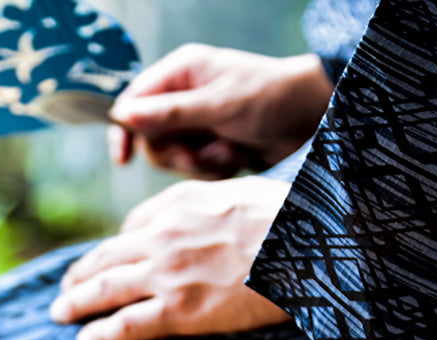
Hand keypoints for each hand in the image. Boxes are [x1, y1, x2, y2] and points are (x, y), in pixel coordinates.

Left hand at [49, 176, 290, 339]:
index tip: (109, 261)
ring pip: (105, 289)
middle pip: (106, 257)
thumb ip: (206, 204)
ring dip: (76, 302)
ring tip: (60, 313)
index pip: (133, 226)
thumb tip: (190, 219)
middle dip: (80, 274)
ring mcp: (168, 274)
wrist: (308, 244)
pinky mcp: (181, 310)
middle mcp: (163, 236)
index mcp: (178, 204)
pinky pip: (128, 324)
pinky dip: (101, 333)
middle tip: (64, 289)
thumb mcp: (240, 192)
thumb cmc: (287, 218)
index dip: (117, 247)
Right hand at [109, 45, 332, 178]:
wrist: (312, 120)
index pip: (133, 101)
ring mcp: (197, 122)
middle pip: (150, 137)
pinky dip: (215, 169)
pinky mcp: (210, 144)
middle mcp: (184, 96)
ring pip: (173, 157)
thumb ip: (171, 114)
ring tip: (230, 153)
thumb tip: (125, 115)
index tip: (124, 159)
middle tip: (205, 154)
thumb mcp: (219, 106)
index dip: (126, 130)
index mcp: (182, 72)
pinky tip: (238, 156)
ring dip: (200, 163)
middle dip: (177, 154)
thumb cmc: (270, 99)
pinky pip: (194, 168)